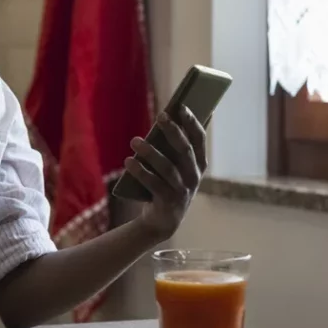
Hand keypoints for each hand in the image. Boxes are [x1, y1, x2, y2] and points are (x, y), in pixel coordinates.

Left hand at [124, 107, 207, 241]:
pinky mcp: (169, 202)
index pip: (199, 139)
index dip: (192, 122)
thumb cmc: (166, 184)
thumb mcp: (173, 166)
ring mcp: (183, 190)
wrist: (162, 220)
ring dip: (150, 152)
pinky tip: (129, 161)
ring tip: (134, 141)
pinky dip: (141, 172)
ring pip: (167, 168)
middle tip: (160, 116)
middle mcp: (194, 176)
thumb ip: (172, 148)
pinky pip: (154, 184)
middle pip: (185, 150)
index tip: (181, 106)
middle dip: (173, 132)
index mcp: (199, 164)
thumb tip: (166, 119)